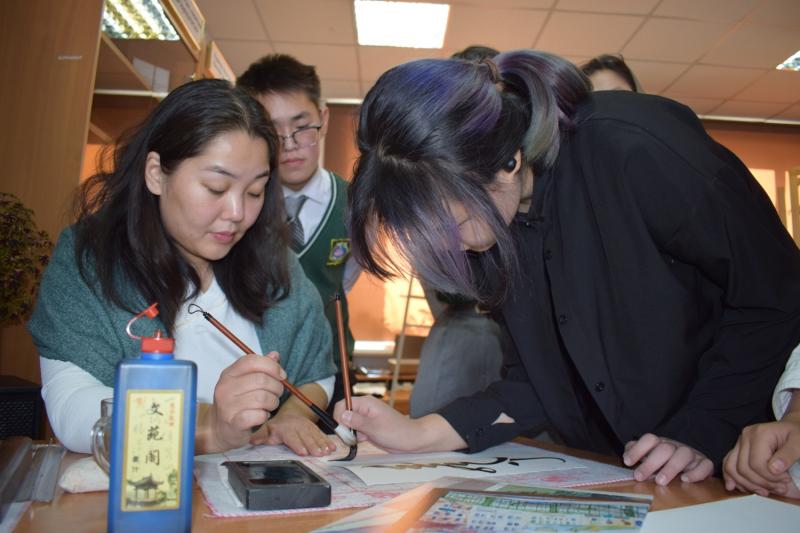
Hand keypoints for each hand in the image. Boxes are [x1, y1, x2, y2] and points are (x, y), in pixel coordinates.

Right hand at [199, 352, 284, 452]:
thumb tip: (275, 355)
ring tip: (269, 405)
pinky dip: (265, 415)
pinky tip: (262, 416)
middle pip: (261, 379)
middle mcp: (225, 387)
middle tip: (277, 393)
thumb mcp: (244, 381)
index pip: (252, 361)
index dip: (272, 366)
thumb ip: (260, 368)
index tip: (281, 375)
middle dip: (276, 387)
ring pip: (263, 398)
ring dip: (273, 402)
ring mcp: (228, 406)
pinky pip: (259, 415)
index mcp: (229, 374)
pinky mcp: (234, 422)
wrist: (218, 429)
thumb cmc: (235, 403)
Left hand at [250, 411, 335, 456]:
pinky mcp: (314, 427)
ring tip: (327, 451)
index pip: (291, 436)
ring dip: (322, 443)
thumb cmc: (277, 427)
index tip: (303, 452)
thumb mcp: (266, 429)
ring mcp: (306, 426)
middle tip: (319, 454)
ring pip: (315, 434)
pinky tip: (332, 447)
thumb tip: (253, 440)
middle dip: (313, 445)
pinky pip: (321, 434)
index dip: (297, 444)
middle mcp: (296, 426)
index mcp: (284, 427)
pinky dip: (327, 440)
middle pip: (305, 436)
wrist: (289, 415)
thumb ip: (260, 436)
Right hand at [333, 395, 466, 452]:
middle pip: (343, 415)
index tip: (342, 430)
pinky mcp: (368, 428)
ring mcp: (366, 419)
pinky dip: (357, 437)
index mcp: (365, 403)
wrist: (412, 440)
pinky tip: (366, 440)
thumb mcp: (375, 428)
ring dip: (351, 434)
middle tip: (352, 438)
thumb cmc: (398, 432)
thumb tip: (341, 415)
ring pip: (348, 425)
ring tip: (362, 440)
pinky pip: (356, 431)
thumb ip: (357, 422)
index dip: (339, 417)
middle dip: (344, 427)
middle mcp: (364, 409)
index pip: (342, 405)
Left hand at [623, 433, 713, 485]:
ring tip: (660, 481)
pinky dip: (696, 472)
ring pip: (684, 454)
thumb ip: (635, 453)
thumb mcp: (649, 455)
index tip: (628, 462)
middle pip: (664, 448)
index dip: (638, 450)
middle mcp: (675, 446)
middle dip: (651, 463)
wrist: (692, 462)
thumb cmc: (665, 460)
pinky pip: (704, 465)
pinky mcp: (704, 463)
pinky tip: (685, 480)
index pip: (649, 439)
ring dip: (671, 467)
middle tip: (640, 477)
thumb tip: (626, 456)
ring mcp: (691, 454)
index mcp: (661, 443)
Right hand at [722, 415, 799, 497]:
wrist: (791, 428)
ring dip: (748, 485)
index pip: (756, 464)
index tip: (786, 481)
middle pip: (743, 468)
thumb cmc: (796, 434)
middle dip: (761, 483)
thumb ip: (788, 455)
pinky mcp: (738, 449)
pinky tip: (740, 488)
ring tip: (765, 491)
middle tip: (780, 488)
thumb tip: (774, 469)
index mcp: (759, 434)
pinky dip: (733, 478)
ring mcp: (740, 443)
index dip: (771, 478)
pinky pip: (728, 465)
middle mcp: (745, 437)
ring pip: (732, 468)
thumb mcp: (799, 442)